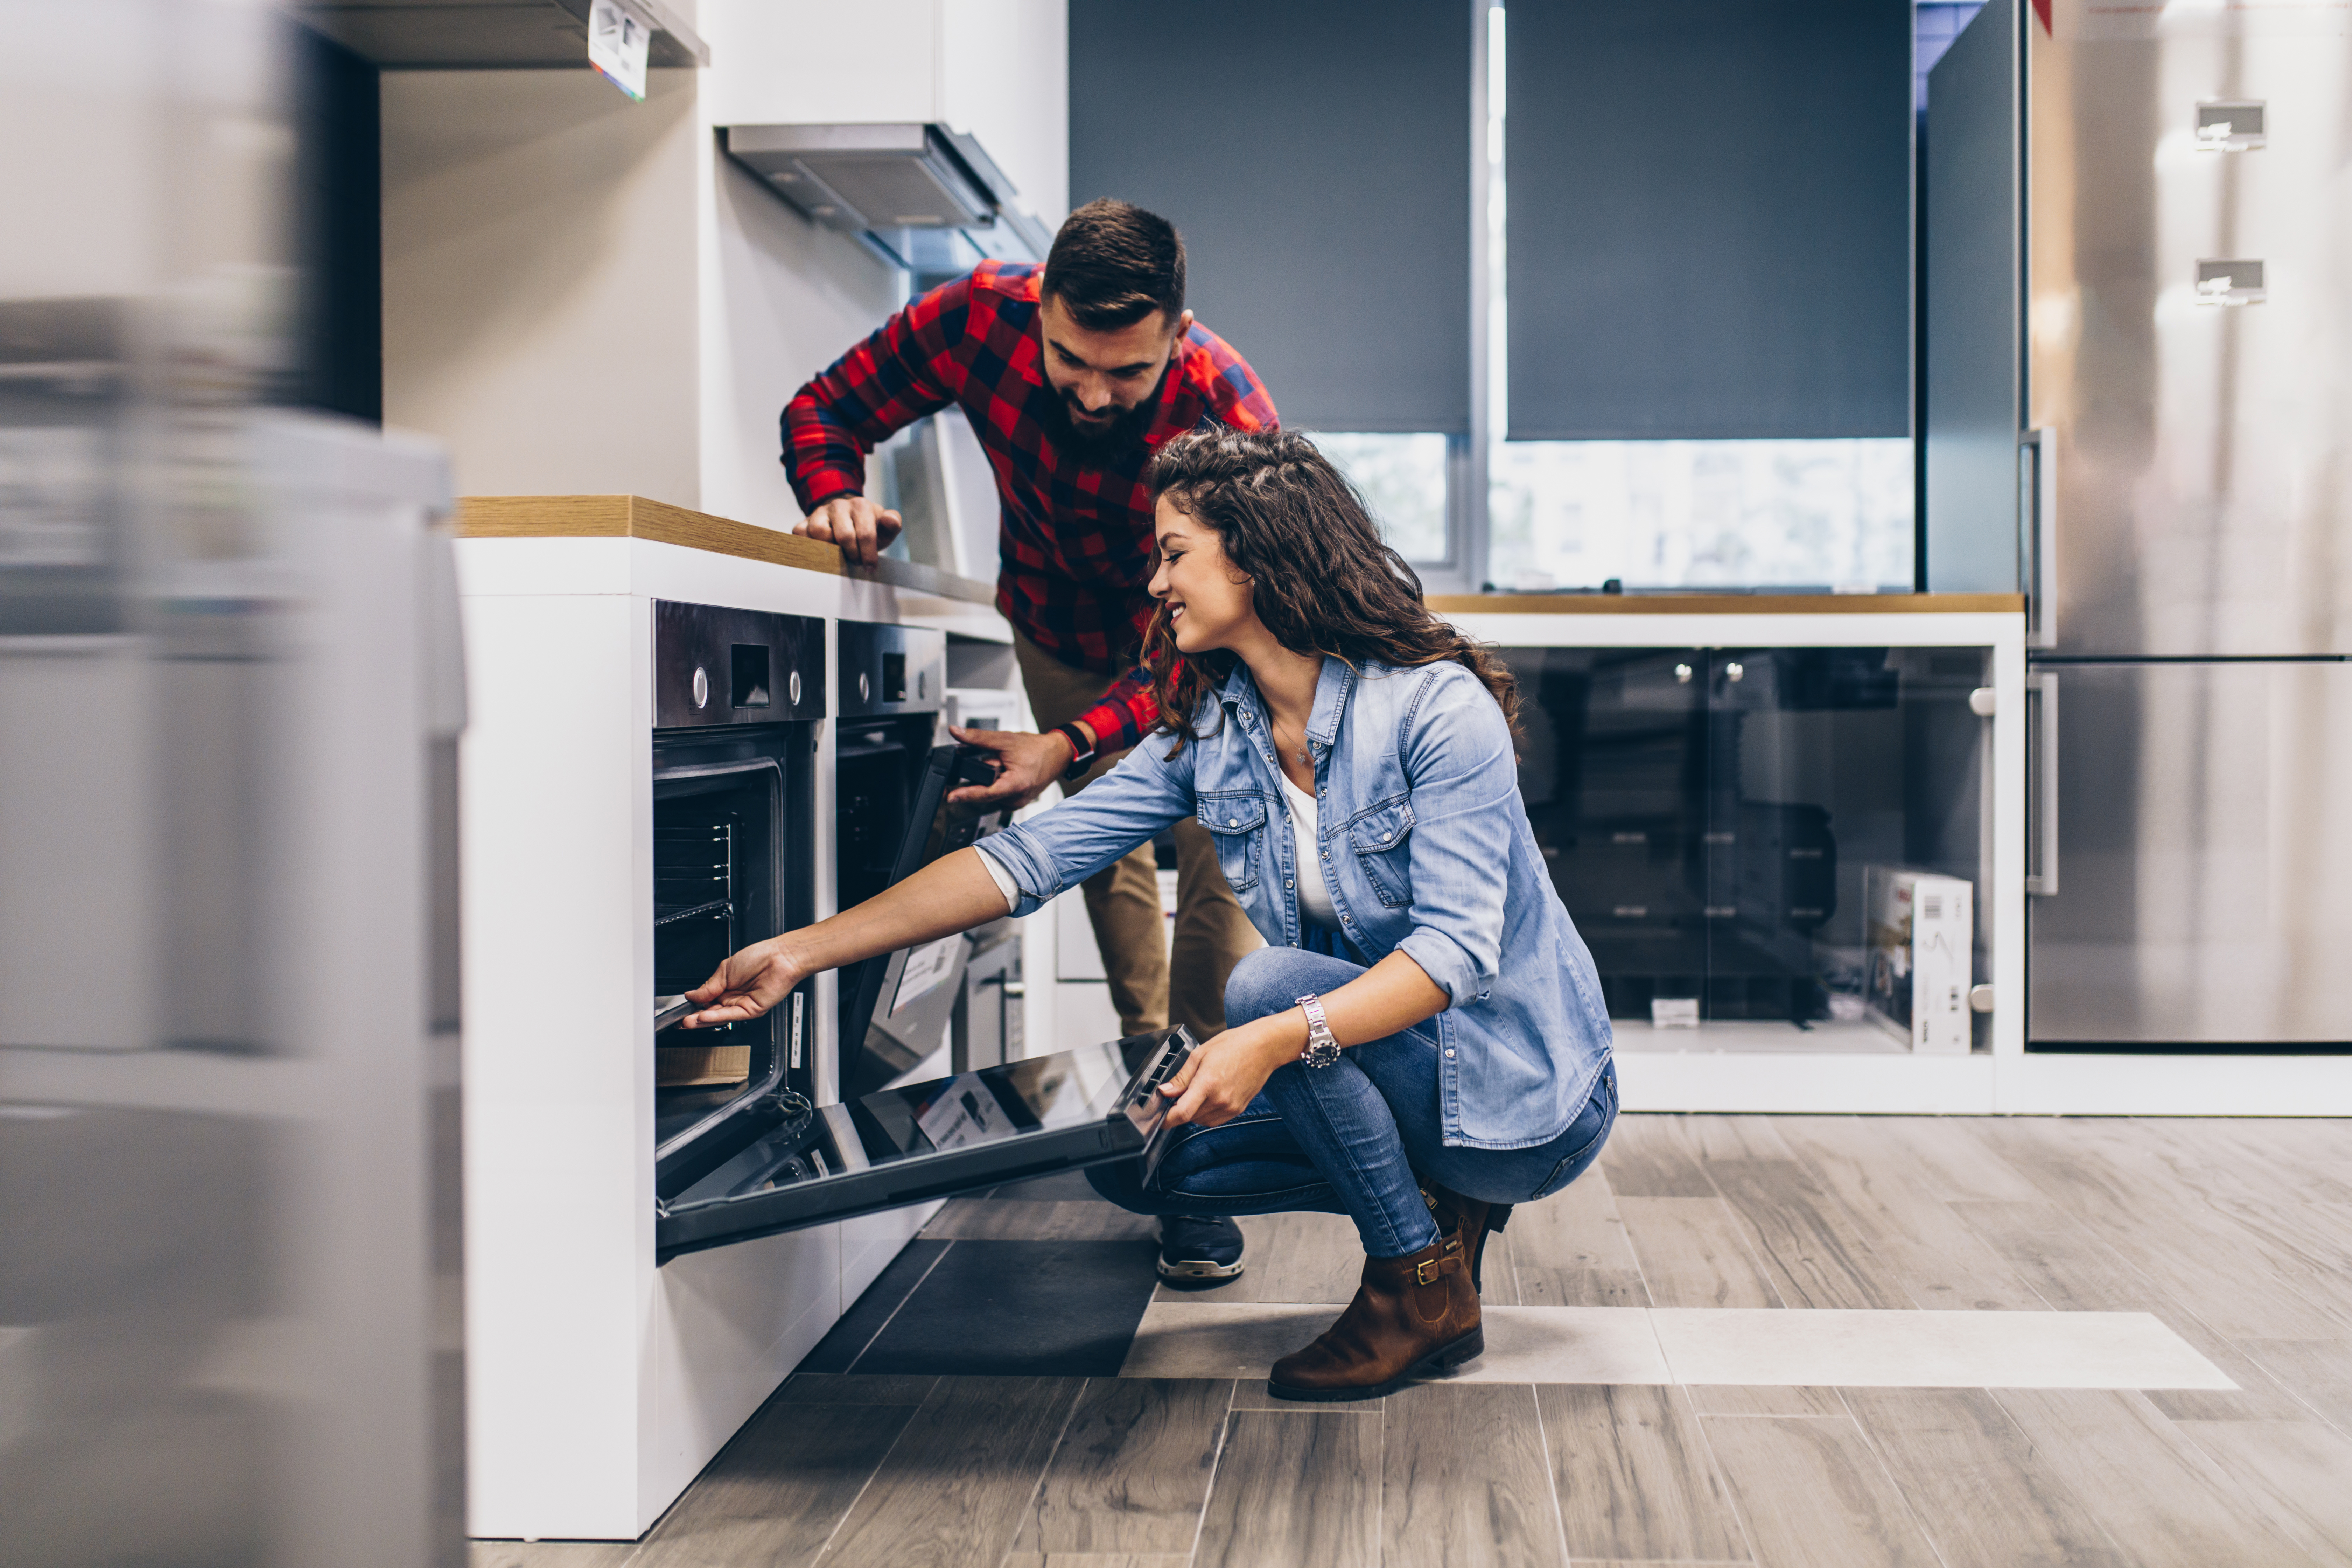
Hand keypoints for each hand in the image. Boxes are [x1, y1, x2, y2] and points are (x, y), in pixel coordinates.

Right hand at [681, 938, 802, 1028]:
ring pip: (720, 1016)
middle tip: (682, 1021)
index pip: (706, 1002)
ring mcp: (743, 1005)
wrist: (780, 956)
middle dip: (696, 1018)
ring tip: (688, 1021)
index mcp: (726, 987)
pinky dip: (717, 1017)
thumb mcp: (725, 969)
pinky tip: (704, 1016)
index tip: (682, 1012)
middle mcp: (734, 998)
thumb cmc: (759, 957)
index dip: (694, 1007)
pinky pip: (732, 1015)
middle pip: (711, 1012)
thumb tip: (691, 994)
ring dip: (703, 1020)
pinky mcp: (752, 1010)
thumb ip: (708, 986)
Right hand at [794, 495, 902, 566]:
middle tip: (855, 562)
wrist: (847, 517)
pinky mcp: (804, 521)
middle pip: (844, 536)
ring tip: (838, 554)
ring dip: (830, 550)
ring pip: (819, 533)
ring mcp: (819, 512)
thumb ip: (892, 524)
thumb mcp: (884, 527)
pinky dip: (809, 546)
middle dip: (852, 554)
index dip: (868, 554)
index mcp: (861, 506)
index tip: (870, 568)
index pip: (866, 533)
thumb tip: (891, 520)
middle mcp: (839, 505)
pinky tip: (821, 551)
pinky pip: (801, 535)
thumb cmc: (867, 527)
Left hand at [947, 725, 1079, 809]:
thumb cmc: (1036, 749)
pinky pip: (999, 793)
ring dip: (991, 778)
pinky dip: (997, 781)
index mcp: (1016, 785)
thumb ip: (978, 738)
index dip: (966, 794)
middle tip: (997, 759)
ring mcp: (1017, 802)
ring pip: (991, 792)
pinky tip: (1005, 770)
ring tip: (1006, 764)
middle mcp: (1016, 798)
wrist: (1057, 754)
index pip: (985, 793)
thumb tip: (956, 732)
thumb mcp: (1005, 739)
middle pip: (986, 791)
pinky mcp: (1017, 801)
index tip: (950, 797)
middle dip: (984, 775)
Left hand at [1158, 1019, 1302, 1130]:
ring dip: (1193, 1112)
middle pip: (1189, 1117)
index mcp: (1208, 1084)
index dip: (1166, 1120)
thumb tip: (1165, 1091)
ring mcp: (1231, 1107)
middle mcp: (1220, 1100)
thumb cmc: (1233, 1045)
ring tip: (1198, 1090)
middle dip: (1179, 1109)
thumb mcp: (1200, 1055)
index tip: (1159, 1118)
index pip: (1182, 1113)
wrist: (1263, 1047)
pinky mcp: (1238, 1110)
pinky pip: (1215, 1120)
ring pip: (1201, 1120)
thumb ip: (1181, 1077)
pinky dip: (1206, 1113)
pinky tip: (1209, 1096)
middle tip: (1180, 1092)